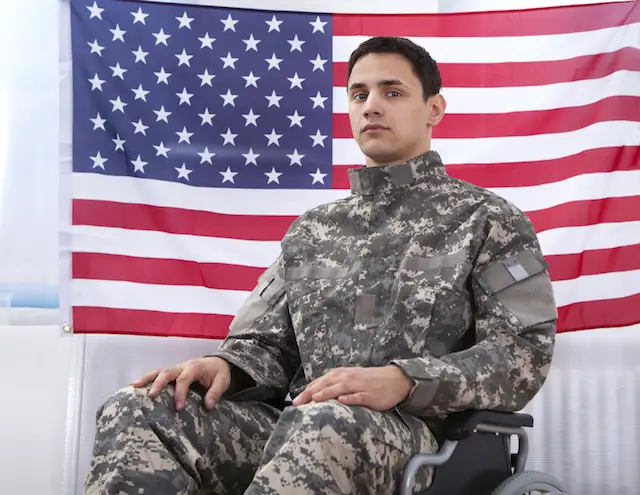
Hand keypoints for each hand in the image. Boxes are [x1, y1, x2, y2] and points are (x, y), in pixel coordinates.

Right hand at [132, 356, 230, 410]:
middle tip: (151, 397)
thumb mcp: (223, 381)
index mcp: (194, 367)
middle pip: (167, 372)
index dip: (180, 393)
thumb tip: (208, 406)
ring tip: (134, 388)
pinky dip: (145, 380)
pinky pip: (156, 375)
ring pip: (158, 371)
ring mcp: (175, 369)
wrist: (218, 363)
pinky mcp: (171, 374)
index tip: (179, 408)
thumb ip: (216, 392)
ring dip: (146, 379)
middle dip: (158, 384)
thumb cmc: (219, 373)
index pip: (184, 379)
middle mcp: (182, 366)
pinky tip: (133, 387)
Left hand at [292, 365, 413, 410]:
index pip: (320, 382)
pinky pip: (359, 396)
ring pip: (340, 388)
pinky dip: (350, 398)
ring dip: (327, 393)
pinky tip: (342, 401)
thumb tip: (314, 394)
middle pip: (327, 384)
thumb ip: (333, 385)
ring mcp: (359, 386)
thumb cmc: (368, 381)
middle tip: (298, 403)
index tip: (295, 402)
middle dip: (311, 393)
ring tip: (315, 399)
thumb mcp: (349, 379)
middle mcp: (348, 378)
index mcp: (341, 374)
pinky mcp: (370, 394)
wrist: (394, 380)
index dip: (307, 391)